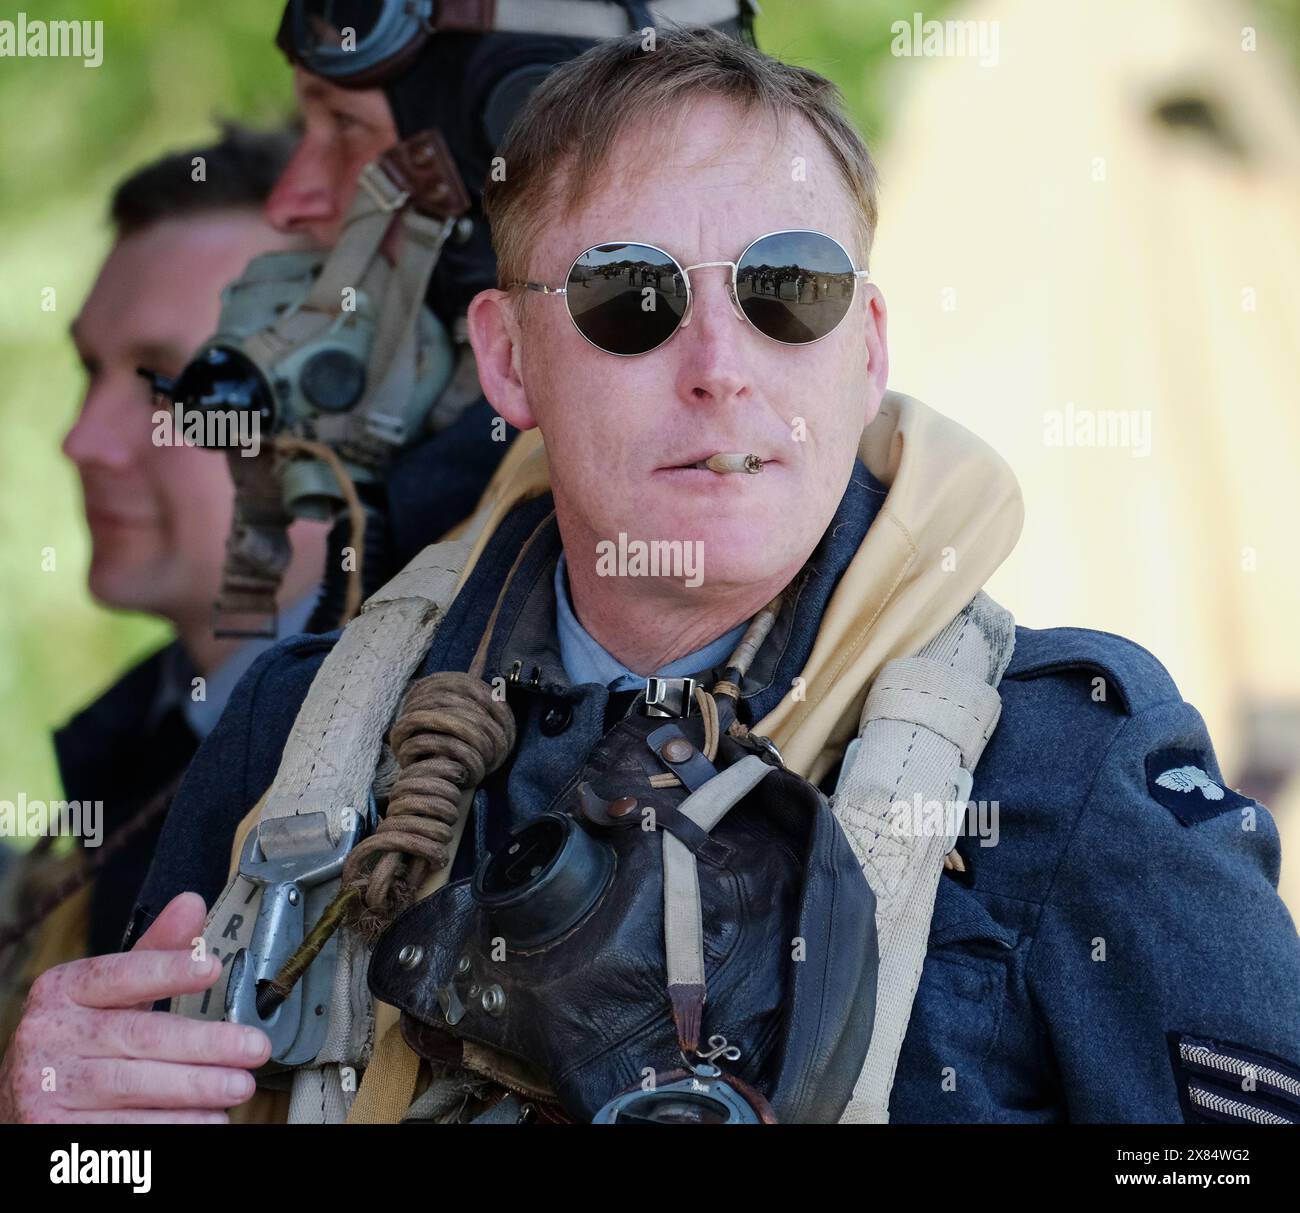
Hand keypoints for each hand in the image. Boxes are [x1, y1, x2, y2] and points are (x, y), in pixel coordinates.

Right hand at [0, 891, 270, 1122]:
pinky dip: (172, 1126)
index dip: (167, 970)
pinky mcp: (51, 1130)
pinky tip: (207, 1119)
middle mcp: (47, 1036)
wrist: (20, 1097)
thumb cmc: (76, 1040)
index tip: (212, 967)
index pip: (120, 974)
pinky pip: (123, 1129)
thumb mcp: (106, 992)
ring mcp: (46, 1087)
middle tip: (253, 1047)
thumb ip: (152, 953)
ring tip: (239, 1086)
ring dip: (196, 1089)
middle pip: (139, 1037)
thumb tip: (192, 904)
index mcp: (62, 991)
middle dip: (206, 1044)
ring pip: (134, 1086)